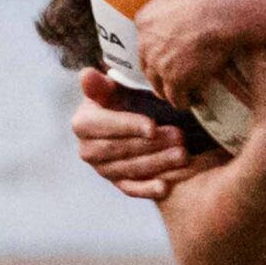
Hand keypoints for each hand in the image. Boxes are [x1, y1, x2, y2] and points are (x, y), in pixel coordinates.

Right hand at [73, 69, 196, 198]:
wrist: (126, 117)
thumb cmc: (120, 98)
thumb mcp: (111, 87)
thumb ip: (99, 84)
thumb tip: (87, 74)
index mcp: (83, 124)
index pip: (103, 126)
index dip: (128, 126)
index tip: (153, 126)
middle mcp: (88, 150)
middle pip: (118, 150)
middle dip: (149, 145)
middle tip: (178, 137)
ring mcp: (102, 168)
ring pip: (128, 169)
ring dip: (156, 164)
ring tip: (182, 155)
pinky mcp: (117, 181)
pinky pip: (130, 188)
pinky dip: (146, 189)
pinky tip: (164, 187)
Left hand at [135, 0, 236, 108]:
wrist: (223, 11)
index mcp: (144, 20)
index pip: (145, 40)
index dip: (157, 48)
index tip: (168, 53)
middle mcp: (146, 44)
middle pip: (148, 65)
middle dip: (158, 72)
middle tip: (172, 76)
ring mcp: (160, 64)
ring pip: (159, 84)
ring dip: (168, 89)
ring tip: (180, 92)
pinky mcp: (176, 80)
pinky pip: (176, 97)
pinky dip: (183, 100)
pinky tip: (191, 101)